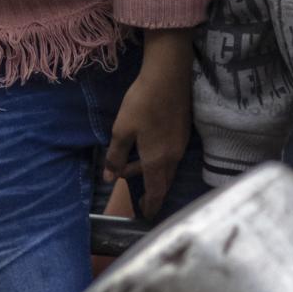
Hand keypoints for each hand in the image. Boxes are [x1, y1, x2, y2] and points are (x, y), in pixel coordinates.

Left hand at [104, 31, 194, 220]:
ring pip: (167, 169)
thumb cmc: (142, 103)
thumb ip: (116, 156)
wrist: (169, 75)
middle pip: (163, 183)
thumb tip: (109, 178)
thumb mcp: (122, 130)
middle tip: (143, 202)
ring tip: (136, 172)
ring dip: (153, 175)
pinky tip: (150, 153)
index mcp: (157, 161)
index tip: (146, 216)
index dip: (150, 206)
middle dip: (153, 194)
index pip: (155, 192)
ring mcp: (180, 144)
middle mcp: (173, 157)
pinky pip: (171, 156)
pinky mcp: (183, 131)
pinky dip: (160, 162)